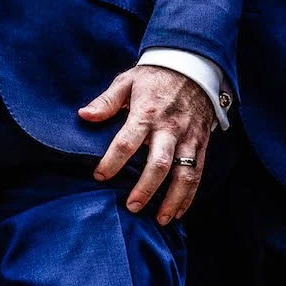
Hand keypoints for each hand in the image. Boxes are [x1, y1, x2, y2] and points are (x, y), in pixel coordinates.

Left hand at [80, 63, 214, 223]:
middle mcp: (169, 128)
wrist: (194, 66)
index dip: (112, 162)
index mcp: (147, 112)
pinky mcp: (201, 144)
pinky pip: (197, 173)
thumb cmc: (155, 77)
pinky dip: (189, 196)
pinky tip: (178, 212)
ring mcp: (188, 138)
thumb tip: (84, 115)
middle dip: (146, 189)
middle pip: (159, 164)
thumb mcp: (128, 81)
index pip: (127, 141)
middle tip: (131, 207)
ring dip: (173, 199)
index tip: (99, 177)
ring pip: (184, 174)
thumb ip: (106, 101)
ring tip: (159, 219)